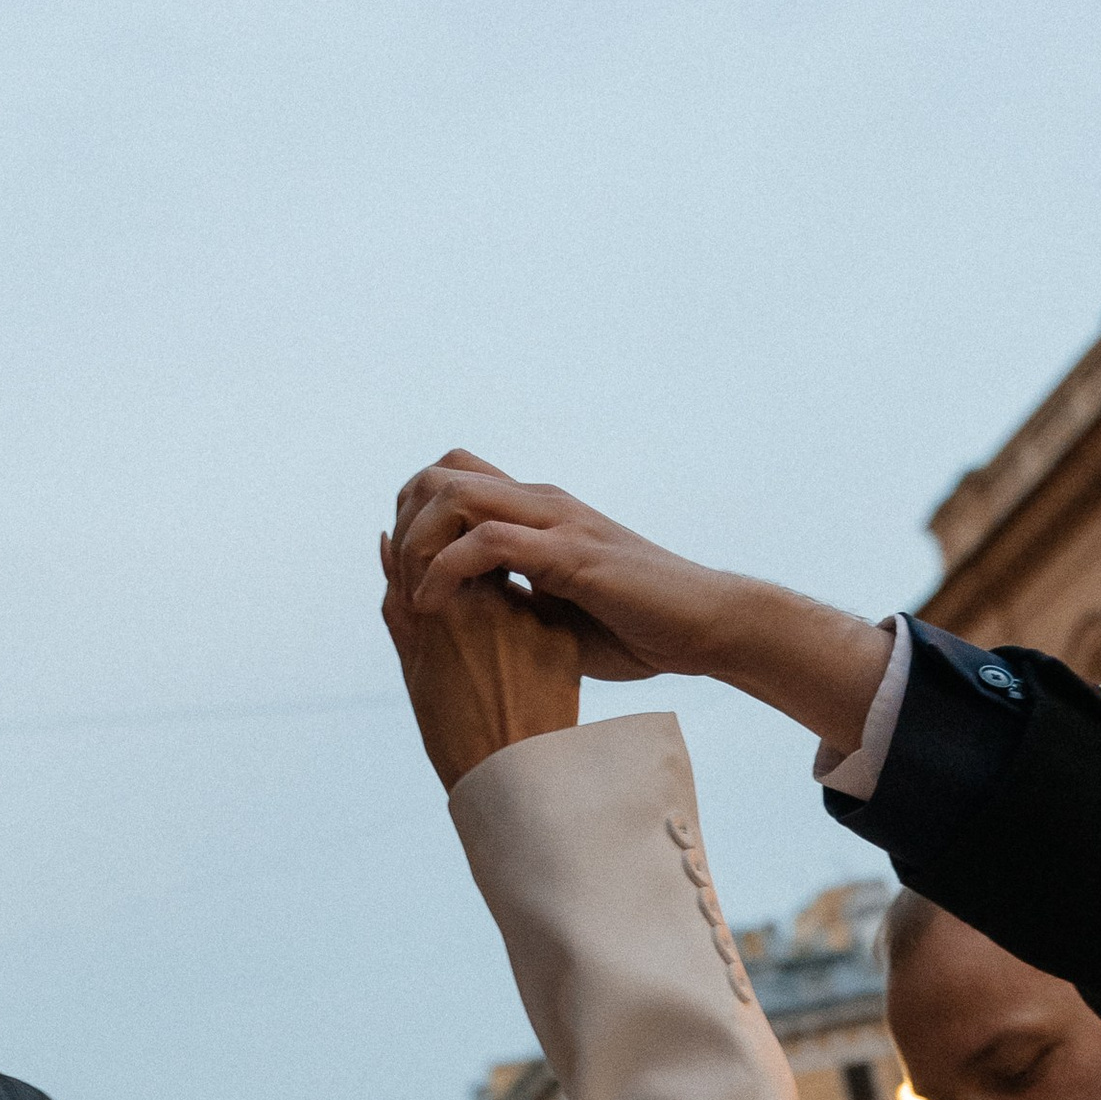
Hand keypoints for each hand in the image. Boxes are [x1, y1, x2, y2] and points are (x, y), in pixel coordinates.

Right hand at [378, 529, 578, 792]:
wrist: (515, 782)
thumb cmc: (455, 733)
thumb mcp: (414, 670)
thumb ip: (399, 605)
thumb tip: (384, 542)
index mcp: (442, 607)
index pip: (435, 549)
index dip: (436, 561)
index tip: (437, 588)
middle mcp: (488, 601)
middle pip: (477, 560)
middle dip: (471, 577)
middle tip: (472, 624)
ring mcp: (529, 615)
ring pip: (513, 586)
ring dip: (503, 606)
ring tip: (498, 658)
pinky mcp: (563, 635)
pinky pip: (544, 615)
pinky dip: (532, 634)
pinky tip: (526, 673)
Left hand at [391, 452, 890, 752]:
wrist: (705, 626)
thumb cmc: (640, 627)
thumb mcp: (558, 614)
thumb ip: (517, 601)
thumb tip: (474, 616)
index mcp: (538, 513)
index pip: (455, 478)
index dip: (414, 514)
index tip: (402, 570)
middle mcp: (542, 504)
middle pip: (442, 472)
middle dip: (404, 519)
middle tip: (396, 577)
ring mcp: (556, 523)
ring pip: (456, 495)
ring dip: (417, 543)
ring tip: (411, 594)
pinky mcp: (570, 553)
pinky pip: (489, 543)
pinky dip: (447, 571)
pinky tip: (436, 608)